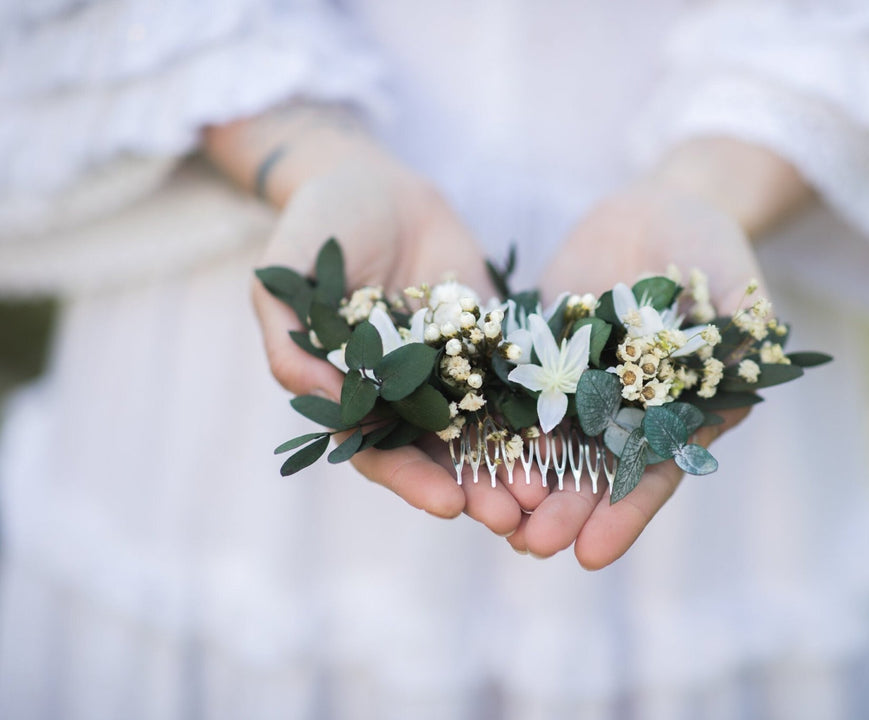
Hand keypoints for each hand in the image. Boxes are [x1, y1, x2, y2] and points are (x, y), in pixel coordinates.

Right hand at [206, 107, 546, 533]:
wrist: (377, 182)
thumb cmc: (320, 224)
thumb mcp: (286, 274)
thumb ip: (289, 336)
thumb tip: (313, 394)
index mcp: (351, 392)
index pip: (376, 451)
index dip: (410, 480)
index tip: (448, 504)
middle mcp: (401, 393)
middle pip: (438, 455)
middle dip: (474, 488)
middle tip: (513, 518)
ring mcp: (448, 370)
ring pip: (482, 430)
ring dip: (510, 466)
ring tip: (546, 495)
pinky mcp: (487, 342)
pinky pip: (514, 382)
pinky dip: (536, 413)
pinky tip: (567, 435)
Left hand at [508, 176, 765, 568]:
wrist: (659, 212)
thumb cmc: (711, 249)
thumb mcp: (733, 286)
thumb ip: (737, 327)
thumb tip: (749, 351)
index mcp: (679, 414)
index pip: (652, 474)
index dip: (624, 515)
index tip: (591, 554)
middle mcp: (626, 412)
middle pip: (592, 472)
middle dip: (563, 510)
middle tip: (532, 545)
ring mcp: (581, 387)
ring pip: (547, 444)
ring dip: (522, 482)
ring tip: (493, 517)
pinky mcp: (541, 356)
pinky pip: (511, 394)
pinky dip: (492, 427)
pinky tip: (465, 457)